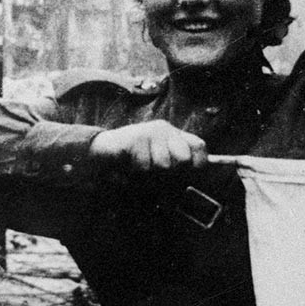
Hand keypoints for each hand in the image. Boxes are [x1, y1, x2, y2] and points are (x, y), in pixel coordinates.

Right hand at [90, 121, 208, 171]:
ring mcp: (149, 132)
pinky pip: (144, 166)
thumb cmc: (133, 161)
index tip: (186, 175)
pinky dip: (135, 172)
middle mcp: (164, 129)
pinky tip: (128, 165)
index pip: (199, 147)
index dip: (198, 165)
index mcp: (173, 134)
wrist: (101, 151)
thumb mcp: (158, 163)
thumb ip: (178, 167)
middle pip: (183, 159)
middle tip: (154, 172)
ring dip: (149, 175)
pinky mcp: (135, 138)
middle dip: (170, 173)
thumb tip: (203, 173)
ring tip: (138, 168)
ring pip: (163, 165)